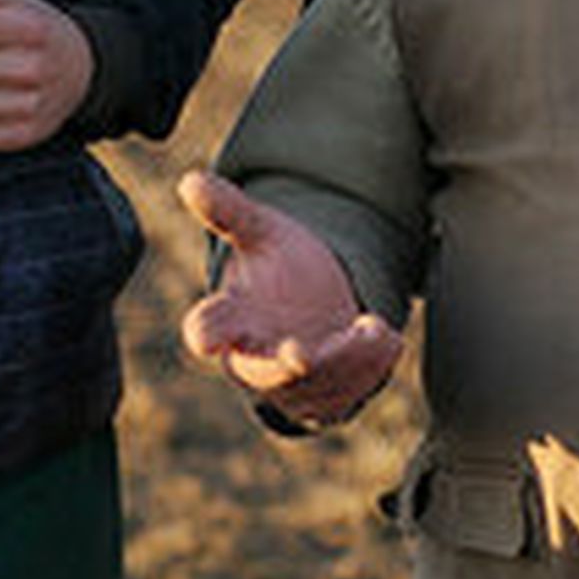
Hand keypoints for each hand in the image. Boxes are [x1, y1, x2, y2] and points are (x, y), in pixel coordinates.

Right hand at [177, 170, 404, 427]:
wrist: (320, 301)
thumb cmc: (279, 266)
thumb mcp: (262, 233)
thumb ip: (229, 211)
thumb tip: (190, 179)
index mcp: (229, 319)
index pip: (206, 328)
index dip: (205, 333)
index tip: (207, 339)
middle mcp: (254, 359)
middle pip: (259, 373)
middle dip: (280, 366)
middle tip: (300, 351)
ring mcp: (291, 385)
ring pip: (312, 385)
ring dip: (342, 360)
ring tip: (373, 328)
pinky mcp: (325, 398)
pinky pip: (346, 395)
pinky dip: (369, 370)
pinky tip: (388, 339)